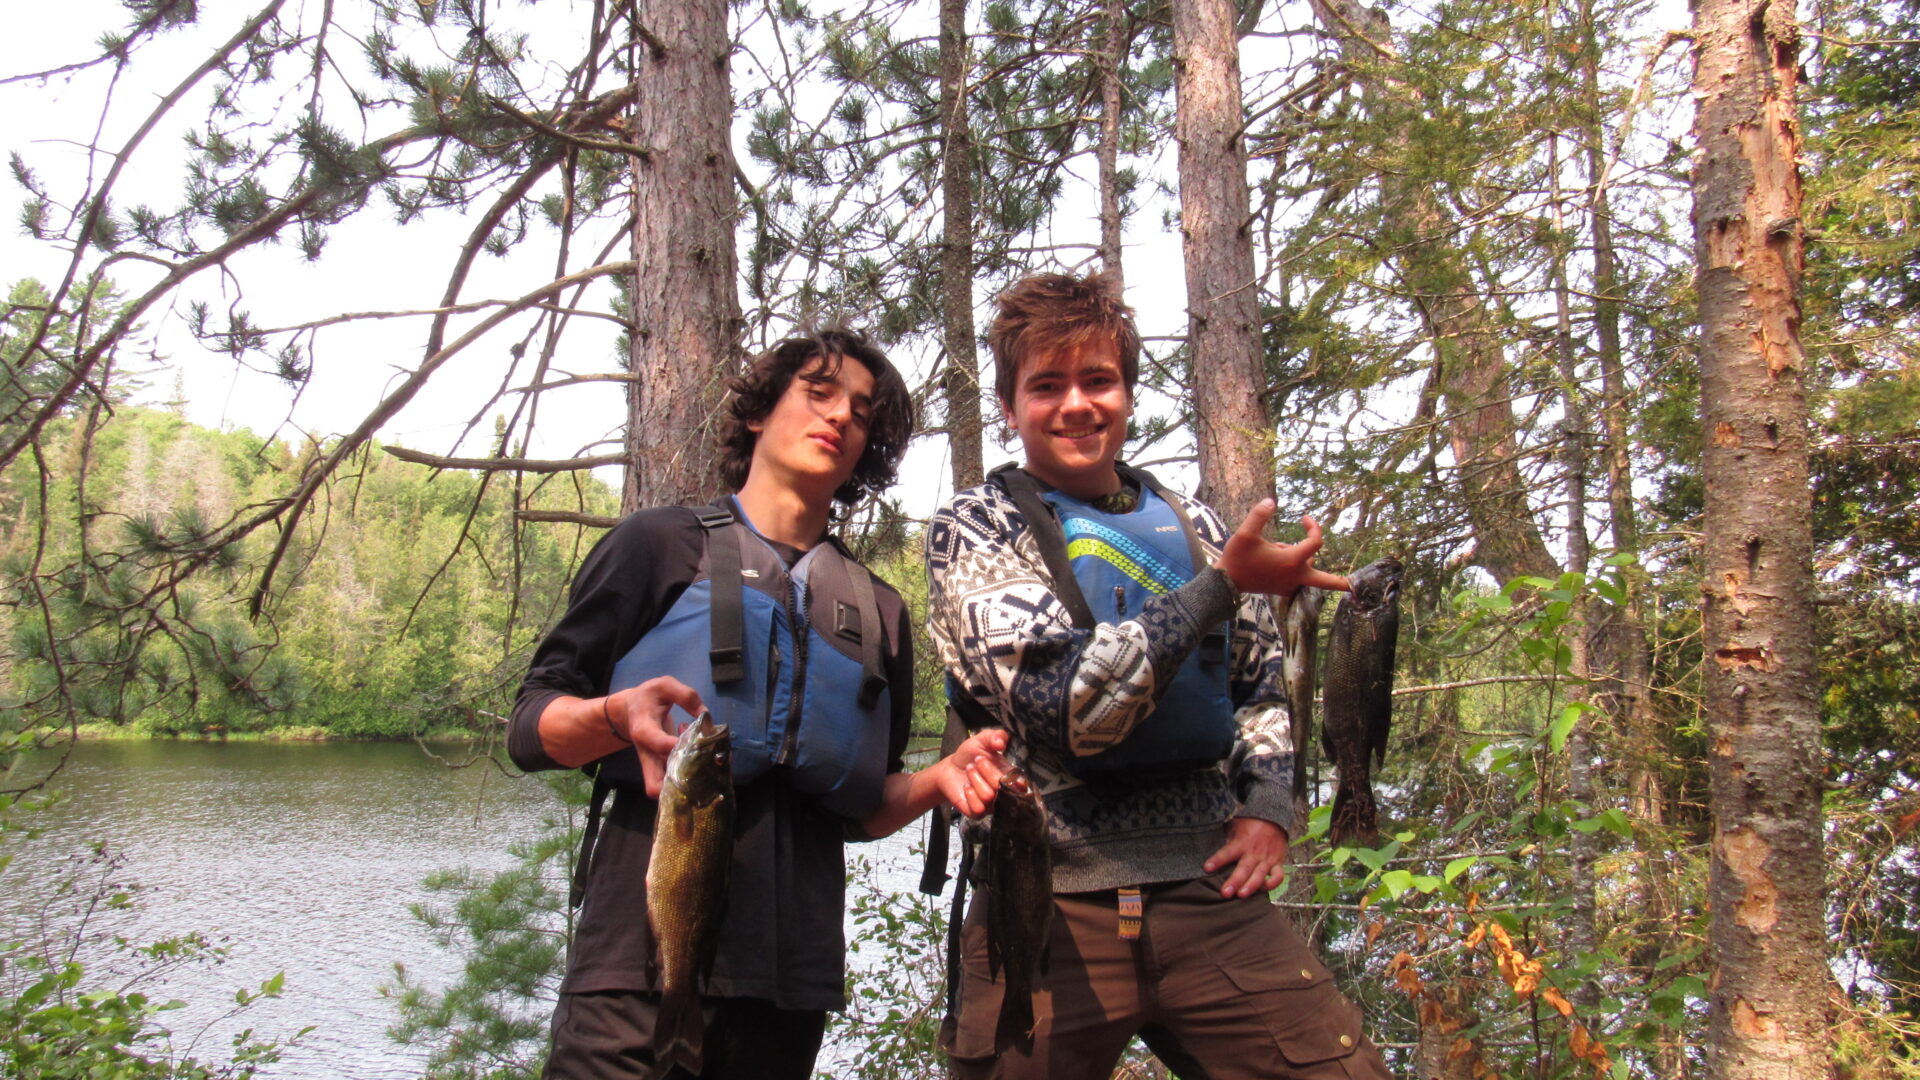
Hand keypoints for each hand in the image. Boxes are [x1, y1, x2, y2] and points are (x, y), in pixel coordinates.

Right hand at [606, 676, 703, 796]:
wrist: (629, 710)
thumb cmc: (648, 697)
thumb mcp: (664, 686)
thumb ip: (686, 695)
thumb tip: (705, 715)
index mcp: (644, 731)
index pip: (659, 745)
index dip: (679, 747)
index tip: (698, 741)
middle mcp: (646, 754)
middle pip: (654, 786)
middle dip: (679, 785)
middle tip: (703, 770)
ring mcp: (653, 765)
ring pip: (663, 791)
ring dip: (686, 786)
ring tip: (707, 768)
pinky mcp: (660, 768)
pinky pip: (672, 784)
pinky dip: (688, 780)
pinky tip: (704, 763)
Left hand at [937, 729, 1011, 818]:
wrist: (950, 768)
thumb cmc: (970, 754)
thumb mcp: (983, 740)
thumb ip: (995, 736)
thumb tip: (1000, 743)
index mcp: (1009, 776)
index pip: (1021, 785)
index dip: (1015, 780)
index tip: (1003, 769)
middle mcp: (1002, 793)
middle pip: (1001, 787)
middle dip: (986, 769)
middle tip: (977, 761)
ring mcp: (991, 804)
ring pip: (988, 796)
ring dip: (975, 779)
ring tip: (969, 771)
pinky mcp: (977, 813)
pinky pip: (978, 808)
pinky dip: (970, 794)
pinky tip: (966, 787)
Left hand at [1203, 817, 1290, 897]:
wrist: (1274, 819)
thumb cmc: (1250, 824)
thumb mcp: (1234, 826)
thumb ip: (1224, 837)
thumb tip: (1204, 841)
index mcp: (1241, 842)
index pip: (1227, 852)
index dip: (1217, 860)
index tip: (1207, 868)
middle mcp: (1254, 852)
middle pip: (1244, 869)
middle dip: (1235, 881)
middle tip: (1225, 893)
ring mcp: (1266, 859)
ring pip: (1260, 875)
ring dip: (1251, 886)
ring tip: (1242, 895)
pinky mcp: (1277, 863)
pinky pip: (1278, 876)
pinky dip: (1273, 884)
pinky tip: (1264, 890)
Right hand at [1215, 501, 1349, 596]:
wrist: (1226, 583)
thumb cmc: (1237, 558)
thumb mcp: (1245, 533)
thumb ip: (1258, 515)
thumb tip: (1271, 501)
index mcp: (1292, 561)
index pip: (1316, 542)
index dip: (1314, 526)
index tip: (1305, 517)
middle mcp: (1295, 575)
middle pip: (1326, 580)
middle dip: (1341, 582)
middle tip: (1355, 585)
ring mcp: (1289, 585)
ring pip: (1306, 569)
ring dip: (1300, 557)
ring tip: (1273, 550)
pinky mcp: (1282, 589)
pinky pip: (1296, 577)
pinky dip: (1292, 568)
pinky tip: (1271, 562)